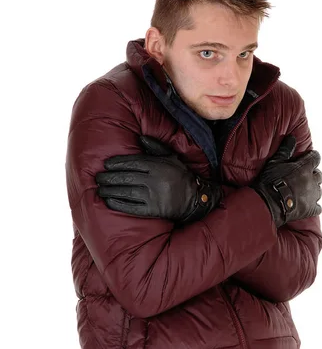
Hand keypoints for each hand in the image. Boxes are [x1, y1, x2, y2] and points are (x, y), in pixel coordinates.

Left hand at [95, 136, 222, 223]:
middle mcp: (155, 181)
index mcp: (158, 166)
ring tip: (100, 189)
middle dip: (109, 177)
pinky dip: (119, 204)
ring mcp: (153, 196)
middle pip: (126, 177)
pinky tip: (109, 201)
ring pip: (127, 192)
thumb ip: (156, 147)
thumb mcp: (172, 157)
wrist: (196, 199)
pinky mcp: (153, 210)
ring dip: (110, 190)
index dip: (117, 163)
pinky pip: (132, 207)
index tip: (106, 165)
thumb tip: (140, 138)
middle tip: (98, 177)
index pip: (133, 163)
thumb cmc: (181, 176)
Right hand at [252, 135, 321, 227]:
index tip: (308, 158)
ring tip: (303, 191)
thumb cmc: (271, 181)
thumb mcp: (275, 162)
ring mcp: (313, 196)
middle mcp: (312, 180)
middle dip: (313, 174)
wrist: (269, 203)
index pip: (316, 157)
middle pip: (319, 175)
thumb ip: (285, 150)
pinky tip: (307, 206)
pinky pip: (318, 208)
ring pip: (319, 190)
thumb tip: (292, 137)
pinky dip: (314, 206)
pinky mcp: (311, 209)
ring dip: (313, 190)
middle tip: (303, 176)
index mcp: (305, 167)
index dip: (312, 157)